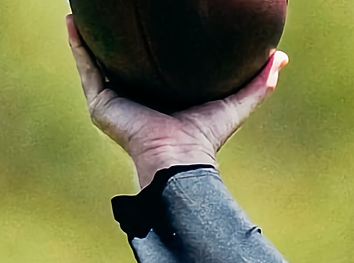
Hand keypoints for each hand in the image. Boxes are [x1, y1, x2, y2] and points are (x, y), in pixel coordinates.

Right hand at [66, 15, 288, 187]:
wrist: (179, 157)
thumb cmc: (206, 136)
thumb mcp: (237, 103)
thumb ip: (258, 83)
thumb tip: (280, 57)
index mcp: (164, 98)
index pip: (156, 67)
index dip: (153, 46)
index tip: (156, 24)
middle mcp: (137, 99)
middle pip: (124, 62)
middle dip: (118, 40)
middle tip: (121, 13)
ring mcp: (116, 101)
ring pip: (99, 61)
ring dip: (91, 37)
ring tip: (86, 8)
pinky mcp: (100, 103)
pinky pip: (87, 67)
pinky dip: (79, 45)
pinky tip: (73, 22)